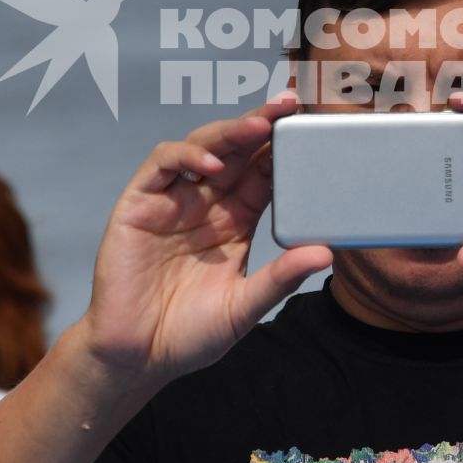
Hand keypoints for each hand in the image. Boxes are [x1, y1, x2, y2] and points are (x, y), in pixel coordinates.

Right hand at [78, 92, 332, 386]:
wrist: (137, 358)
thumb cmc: (190, 334)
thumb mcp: (244, 307)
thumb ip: (280, 279)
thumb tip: (326, 252)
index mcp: (235, 221)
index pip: (264, 172)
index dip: (285, 149)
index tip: (314, 128)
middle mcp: (206, 203)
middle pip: (238, 150)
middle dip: (262, 123)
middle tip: (291, 104)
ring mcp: (172, 200)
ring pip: (203, 147)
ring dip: (230, 132)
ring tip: (259, 126)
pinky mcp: (140, 204)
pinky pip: (163, 164)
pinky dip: (187, 156)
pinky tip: (211, 167)